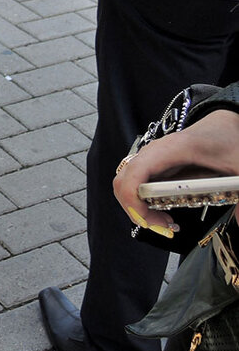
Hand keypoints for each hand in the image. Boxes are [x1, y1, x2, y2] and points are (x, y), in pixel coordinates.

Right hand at [113, 109, 238, 237]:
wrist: (224, 124)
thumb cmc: (227, 139)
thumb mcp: (238, 167)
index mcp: (170, 150)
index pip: (134, 174)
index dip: (133, 201)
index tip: (152, 221)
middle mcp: (153, 153)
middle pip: (122, 182)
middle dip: (134, 210)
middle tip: (161, 226)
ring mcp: (150, 158)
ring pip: (125, 184)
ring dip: (137, 207)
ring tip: (164, 222)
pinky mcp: (153, 165)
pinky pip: (135, 183)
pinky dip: (141, 202)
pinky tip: (163, 212)